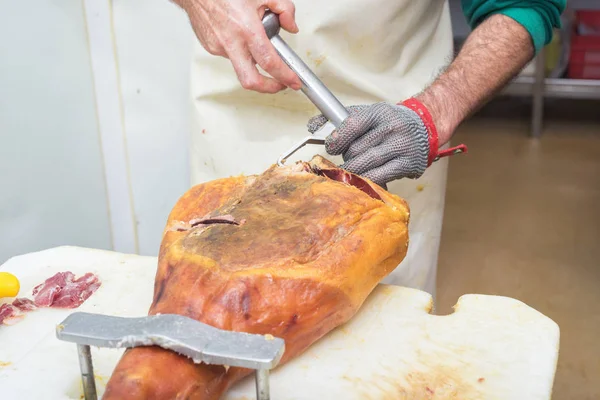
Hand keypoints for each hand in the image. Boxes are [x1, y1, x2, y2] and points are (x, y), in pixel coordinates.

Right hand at [177, 0, 301, 92]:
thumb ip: (283, 9)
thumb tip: (291, 26)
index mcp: (246, 29)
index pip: (269, 62)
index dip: (284, 76)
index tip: (293, 81)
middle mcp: (231, 41)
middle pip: (250, 80)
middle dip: (268, 88)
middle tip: (280, 85)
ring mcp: (218, 47)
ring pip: (241, 65)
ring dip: (253, 60)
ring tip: (255, 42)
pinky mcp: (210, 47)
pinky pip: (230, 55)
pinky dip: (239, 50)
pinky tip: (239, 36)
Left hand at [307, 103, 429, 186]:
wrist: (426, 127)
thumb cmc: (390, 122)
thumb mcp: (369, 113)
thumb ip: (341, 119)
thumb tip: (312, 125)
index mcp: (379, 112)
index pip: (352, 125)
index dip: (338, 139)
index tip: (331, 147)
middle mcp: (392, 127)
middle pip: (358, 148)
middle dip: (347, 157)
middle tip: (346, 161)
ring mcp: (401, 146)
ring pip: (367, 163)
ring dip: (353, 171)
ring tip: (347, 173)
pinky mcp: (408, 164)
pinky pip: (381, 175)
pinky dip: (367, 180)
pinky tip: (362, 181)